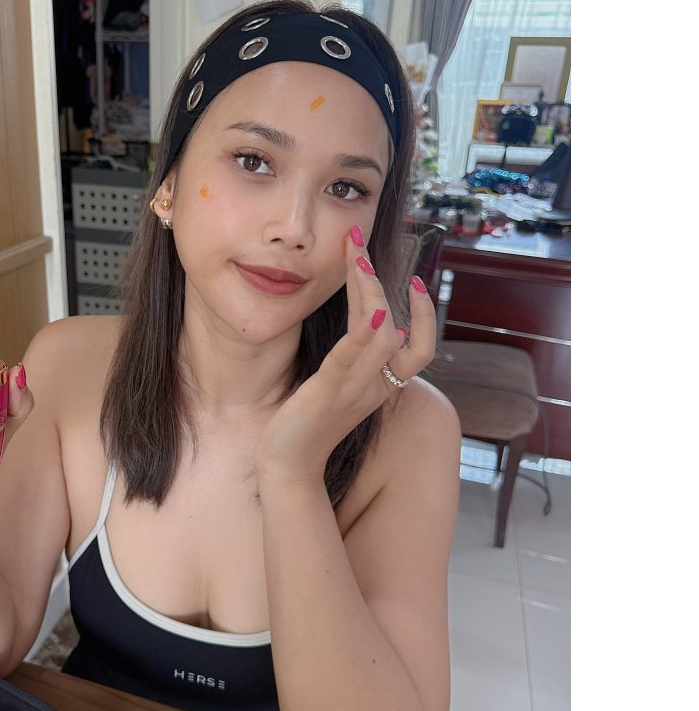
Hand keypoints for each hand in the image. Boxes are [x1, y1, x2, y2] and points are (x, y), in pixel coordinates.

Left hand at [253, 227, 436, 481]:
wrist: (284, 469)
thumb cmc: (305, 428)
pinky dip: (362, 334)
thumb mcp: (334, 389)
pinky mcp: (325, 395)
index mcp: (378, 387)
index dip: (425, 316)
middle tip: (358, 242)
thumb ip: (349, 361)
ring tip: (358, 259)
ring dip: (369, 293)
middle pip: (395, 330)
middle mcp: (372, 387)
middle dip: (379, 282)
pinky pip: (350, 360)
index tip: (417, 281)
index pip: (419, 350)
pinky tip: (367, 309)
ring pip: (379, 337)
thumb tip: (357, 327)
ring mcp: (351, 391)